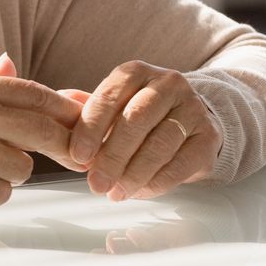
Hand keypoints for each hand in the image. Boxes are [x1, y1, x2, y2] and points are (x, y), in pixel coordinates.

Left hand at [66, 61, 222, 201]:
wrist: (191, 123)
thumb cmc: (142, 117)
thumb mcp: (113, 107)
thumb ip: (86, 110)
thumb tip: (57, 108)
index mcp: (137, 72)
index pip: (110, 96)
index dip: (91, 128)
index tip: (77, 156)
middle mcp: (167, 83)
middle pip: (136, 120)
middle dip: (112, 156)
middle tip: (95, 183)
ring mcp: (192, 108)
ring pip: (160, 143)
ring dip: (133, 173)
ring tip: (115, 193)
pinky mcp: (209, 136)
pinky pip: (181, 163)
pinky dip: (156, 182)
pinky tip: (139, 192)